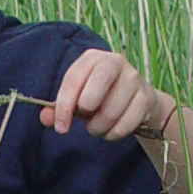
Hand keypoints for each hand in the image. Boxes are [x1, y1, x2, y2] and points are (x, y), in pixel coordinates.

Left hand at [43, 49, 176, 144]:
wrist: (138, 100)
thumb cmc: (101, 97)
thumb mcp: (77, 99)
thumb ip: (60, 109)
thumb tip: (46, 118)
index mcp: (92, 59)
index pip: (74, 79)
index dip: (64, 106)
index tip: (60, 127)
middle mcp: (115, 62)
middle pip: (99, 83)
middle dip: (87, 109)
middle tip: (86, 120)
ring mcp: (134, 78)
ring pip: (112, 110)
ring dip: (99, 128)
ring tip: (97, 127)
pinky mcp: (146, 97)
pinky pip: (126, 124)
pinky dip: (114, 134)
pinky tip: (111, 130)